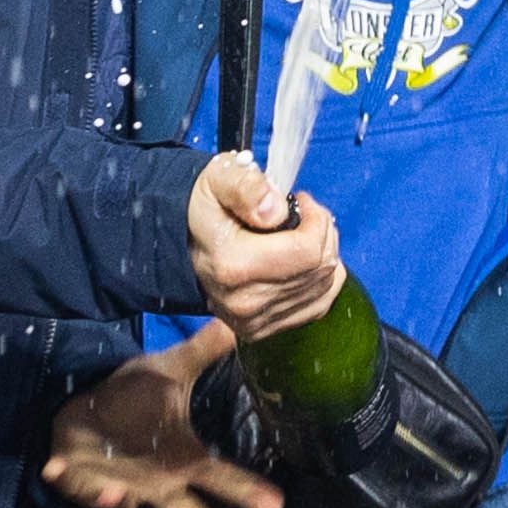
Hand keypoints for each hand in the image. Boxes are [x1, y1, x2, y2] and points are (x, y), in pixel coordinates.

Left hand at [45, 332, 285, 507]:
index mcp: (179, 459)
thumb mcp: (169, 371)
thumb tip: (232, 324)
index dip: (246, 491)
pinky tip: (56, 469)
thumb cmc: (134, 400)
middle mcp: (152, 482)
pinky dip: (68, 479)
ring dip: (116, 500)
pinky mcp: (79, 479)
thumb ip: (200, 352)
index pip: (219, 476)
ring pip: (121, 503)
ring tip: (118, 495)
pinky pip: (74, 484)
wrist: (87, 413)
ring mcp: (115, 484)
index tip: (275, 507)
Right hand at [185, 153, 341, 339]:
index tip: (300, 202)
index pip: (308, 251)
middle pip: (320, 269)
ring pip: (324, 286)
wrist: (182, 243)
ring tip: (300, 234)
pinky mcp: (263, 329)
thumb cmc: (206, 208)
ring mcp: (254, 321)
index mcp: (232, 263)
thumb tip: (276, 210)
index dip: (316, 219)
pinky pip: (318, 305)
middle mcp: (244, 301)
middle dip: (322, 233)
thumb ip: (246, 187)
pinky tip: (303, 260)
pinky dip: (320, 279)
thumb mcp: (218, 178)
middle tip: (302, 214)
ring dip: (322, 254)